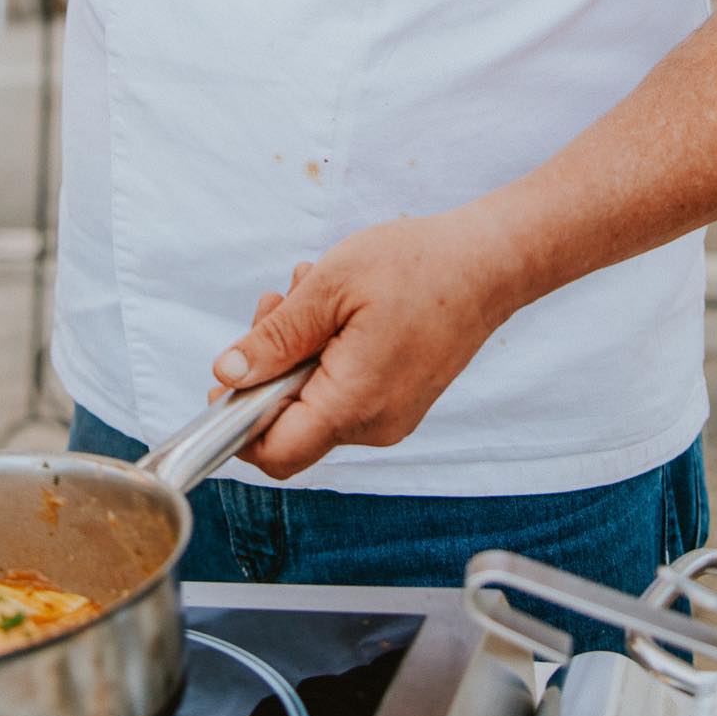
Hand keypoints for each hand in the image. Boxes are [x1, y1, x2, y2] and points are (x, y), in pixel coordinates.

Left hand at [211, 210, 515, 479]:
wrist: (490, 263)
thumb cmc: (418, 266)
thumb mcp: (329, 287)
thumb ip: (276, 338)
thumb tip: (228, 373)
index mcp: (354, 402)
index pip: (275, 453)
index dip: (237, 424)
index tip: (226, 379)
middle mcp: (375, 425)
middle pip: (290, 424)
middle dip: (268, 367)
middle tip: (276, 305)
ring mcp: (391, 415)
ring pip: (315, 402)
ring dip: (298, 350)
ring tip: (310, 290)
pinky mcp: (401, 399)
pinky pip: (343, 391)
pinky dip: (326, 354)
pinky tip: (336, 308)